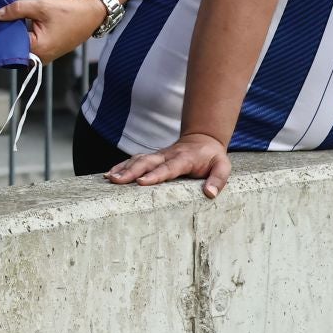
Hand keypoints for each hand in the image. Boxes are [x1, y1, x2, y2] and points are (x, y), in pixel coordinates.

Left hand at [0, 0, 107, 64]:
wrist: (91, 14)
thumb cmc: (68, 11)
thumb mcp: (40, 6)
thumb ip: (17, 10)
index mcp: (38, 49)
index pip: (9, 43)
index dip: (1, 30)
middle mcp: (40, 58)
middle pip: (14, 47)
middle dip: (6, 32)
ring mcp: (44, 57)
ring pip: (21, 46)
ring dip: (15, 34)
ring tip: (8, 20)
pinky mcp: (47, 53)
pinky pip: (29, 46)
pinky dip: (23, 36)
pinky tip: (19, 24)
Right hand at [105, 133, 231, 197]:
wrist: (202, 139)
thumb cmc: (212, 157)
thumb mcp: (223, 167)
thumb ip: (218, 180)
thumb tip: (209, 194)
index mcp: (184, 159)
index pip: (167, 168)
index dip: (154, 175)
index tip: (141, 182)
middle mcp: (167, 155)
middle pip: (146, 163)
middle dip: (130, 171)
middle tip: (116, 181)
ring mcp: (157, 155)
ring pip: (137, 160)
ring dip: (122, 168)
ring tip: (109, 179)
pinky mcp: (152, 158)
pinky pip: (134, 160)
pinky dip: (121, 166)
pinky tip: (109, 174)